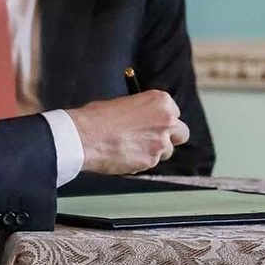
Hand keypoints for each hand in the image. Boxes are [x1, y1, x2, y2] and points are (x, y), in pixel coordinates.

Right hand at [66, 89, 189, 174]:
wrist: (83, 136)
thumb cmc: (96, 117)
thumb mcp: (120, 103)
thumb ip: (140, 112)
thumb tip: (142, 120)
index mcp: (160, 102)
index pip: (174, 111)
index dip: (162, 118)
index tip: (153, 121)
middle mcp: (166, 121)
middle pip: (181, 133)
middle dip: (170, 136)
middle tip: (153, 137)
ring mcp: (160, 143)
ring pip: (167, 151)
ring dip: (154, 150)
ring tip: (131, 147)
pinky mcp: (151, 161)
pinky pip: (151, 162)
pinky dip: (140, 161)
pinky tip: (122, 155)